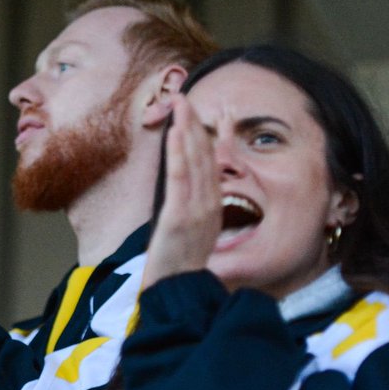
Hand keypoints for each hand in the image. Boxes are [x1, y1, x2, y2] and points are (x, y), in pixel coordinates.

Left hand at [142, 94, 222, 288]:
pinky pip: (180, 180)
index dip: (204, 137)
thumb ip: (193, 211)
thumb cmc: (178, 266)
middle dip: (195, 125)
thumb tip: (188, 192)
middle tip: (186, 96)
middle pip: (205, 158)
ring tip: (181, 105)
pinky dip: (180, 155)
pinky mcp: (178, 219)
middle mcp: (209, 206)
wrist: (175, 293)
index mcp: (213, 209)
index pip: (209, 165)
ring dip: (188, 132)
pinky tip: (177, 135)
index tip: (197, 113)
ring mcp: (196, 211)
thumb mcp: (191, 234)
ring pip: (195, 163)